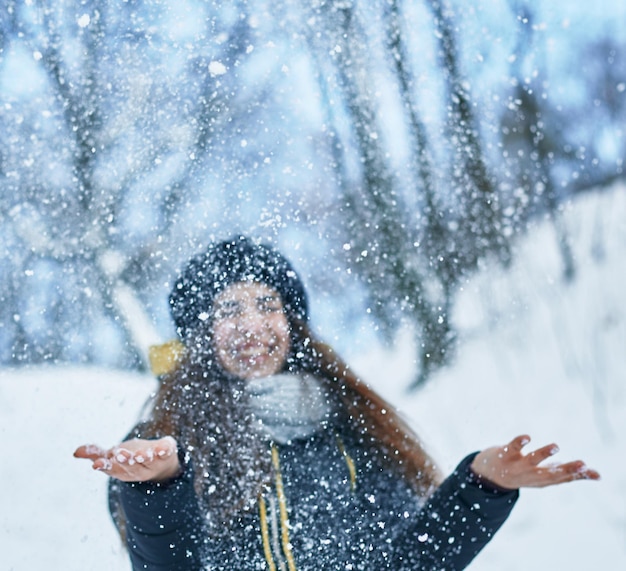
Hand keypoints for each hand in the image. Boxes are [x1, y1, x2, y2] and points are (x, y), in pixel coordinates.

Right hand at [74, 436, 180, 482]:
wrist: (160, 464)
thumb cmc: (131, 459)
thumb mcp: (112, 456)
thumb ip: (95, 453)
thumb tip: (76, 451)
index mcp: (122, 470)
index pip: (113, 469)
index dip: (106, 466)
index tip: (97, 464)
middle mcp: (138, 468)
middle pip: (131, 466)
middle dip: (126, 460)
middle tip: (120, 454)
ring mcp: (154, 462)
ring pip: (148, 461)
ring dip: (144, 457)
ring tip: (140, 453)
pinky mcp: (166, 453)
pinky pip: (166, 452)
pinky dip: (165, 449)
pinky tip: (162, 447)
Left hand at [470, 434, 600, 489]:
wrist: (489, 476)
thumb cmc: (525, 473)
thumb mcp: (545, 476)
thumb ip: (568, 474)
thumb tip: (597, 474)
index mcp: (543, 479)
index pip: (563, 478)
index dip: (578, 476)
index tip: (595, 473)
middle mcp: (531, 474)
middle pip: (551, 473)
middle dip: (567, 469)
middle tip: (582, 464)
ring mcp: (517, 465)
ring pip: (532, 460)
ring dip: (544, 453)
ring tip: (556, 446)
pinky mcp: (505, 454)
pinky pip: (512, 447)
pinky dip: (519, 442)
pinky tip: (527, 437)